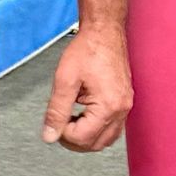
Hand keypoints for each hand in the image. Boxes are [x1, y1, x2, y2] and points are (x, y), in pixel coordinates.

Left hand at [42, 19, 131, 151]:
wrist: (104, 31)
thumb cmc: (88, 49)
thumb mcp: (64, 80)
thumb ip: (56, 111)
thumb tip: (50, 135)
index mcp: (108, 106)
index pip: (83, 138)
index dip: (63, 133)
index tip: (54, 120)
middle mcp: (121, 109)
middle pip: (97, 144)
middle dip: (75, 140)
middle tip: (59, 125)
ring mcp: (125, 105)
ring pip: (106, 139)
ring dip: (86, 136)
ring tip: (70, 120)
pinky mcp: (124, 100)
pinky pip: (112, 126)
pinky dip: (96, 127)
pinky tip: (83, 115)